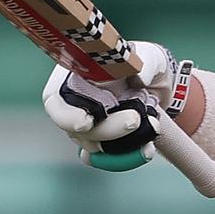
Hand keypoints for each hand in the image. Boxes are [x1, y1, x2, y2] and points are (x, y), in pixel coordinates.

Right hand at [41, 41, 178, 170]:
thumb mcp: (149, 55)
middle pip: (76, 128)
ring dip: (121, 144)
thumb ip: (145, 60)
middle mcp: (75, 103)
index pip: (55, 100)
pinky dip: (127, 158)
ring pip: (93, 145)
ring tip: (153, 126)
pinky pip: (107, 159)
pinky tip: (147, 148)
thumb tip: (140, 77)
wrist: (159, 86)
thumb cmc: (145, 63)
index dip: (67, 116)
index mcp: (75, 76)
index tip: (86, 122)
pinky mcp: (104, 142)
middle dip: (107, 129)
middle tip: (135, 119)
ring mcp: (88, 125)